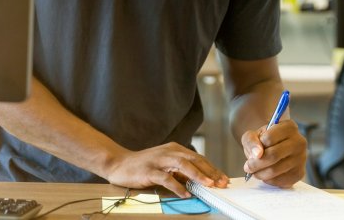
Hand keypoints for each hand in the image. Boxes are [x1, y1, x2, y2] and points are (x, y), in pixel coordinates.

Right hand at [104, 142, 228, 197]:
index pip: (197, 158)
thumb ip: (180, 170)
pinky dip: (177, 186)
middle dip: (209, 171)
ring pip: (182, 165)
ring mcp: (158, 160)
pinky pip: (166, 178)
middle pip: (193, 159)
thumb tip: (200, 180)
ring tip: (208, 185)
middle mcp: (168, 151)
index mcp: (174, 149)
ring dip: (197, 175)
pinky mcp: (149, 170)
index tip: (223, 179)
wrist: (120, 163)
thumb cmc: (144, 165)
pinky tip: (185, 194)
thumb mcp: (165, 165)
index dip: (211, 168)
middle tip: (221, 183)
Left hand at [242, 119, 306, 187]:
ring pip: (276, 169)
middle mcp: (299, 141)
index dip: (257, 145)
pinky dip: (269, 180)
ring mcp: (301, 159)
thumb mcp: (252, 135)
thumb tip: (257, 154)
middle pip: (273, 155)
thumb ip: (251, 141)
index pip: (269, 138)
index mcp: (289, 126)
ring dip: (260, 173)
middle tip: (247, 167)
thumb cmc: (262, 139)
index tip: (252, 149)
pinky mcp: (300, 173)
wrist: (273, 147)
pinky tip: (264, 175)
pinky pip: (282, 180)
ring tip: (254, 171)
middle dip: (256, 164)